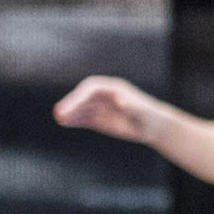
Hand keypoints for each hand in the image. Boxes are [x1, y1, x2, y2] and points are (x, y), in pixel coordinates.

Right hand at [52, 76, 172, 142]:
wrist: (153, 126)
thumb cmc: (150, 117)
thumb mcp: (143, 112)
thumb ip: (131, 105)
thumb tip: (119, 99)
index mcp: (113, 88)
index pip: (92, 87)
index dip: (81, 95)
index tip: (72, 104)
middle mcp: (104, 95)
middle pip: (83, 97)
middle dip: (71, 103)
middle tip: (60, 113)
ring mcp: (100, 106)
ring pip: (81, 107)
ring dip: (70, 112)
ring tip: (59, 118)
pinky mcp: (99, 118)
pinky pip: (84, 117)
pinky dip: (74, 119)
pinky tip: (65, 122)